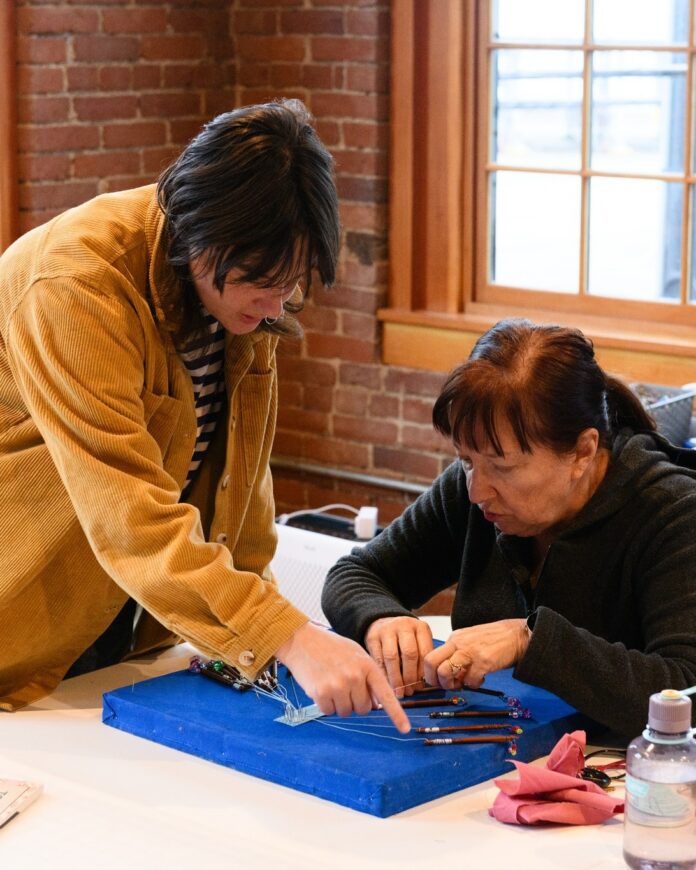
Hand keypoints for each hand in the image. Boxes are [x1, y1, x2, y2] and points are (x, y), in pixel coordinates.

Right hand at [275, 622, 410, 732]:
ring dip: (339, 704)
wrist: (302, 640)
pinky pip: (329, 712)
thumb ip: (368, 677)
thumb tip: (376, 704)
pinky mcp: (321, 693)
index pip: (386, 695)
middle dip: (355, 702)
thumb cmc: (330, 647)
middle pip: (363, 709)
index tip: (405, 729)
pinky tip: (321, 687)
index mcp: (367, 666)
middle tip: (344, 685)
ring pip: (346, 712)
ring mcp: (338, 686)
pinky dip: (325, 704)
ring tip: (331, 683)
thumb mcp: (355, 655)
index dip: (396, 714)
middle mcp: (355, 677)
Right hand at [364, 616, 433, 696]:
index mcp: (420, 627)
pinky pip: (378, 658)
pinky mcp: (372, 636)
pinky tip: (386, 683)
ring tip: (398, 691)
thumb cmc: (405, 638)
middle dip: (409, 676)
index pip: (424, 652)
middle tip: (408, 692)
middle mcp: (404, 625)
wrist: (383, 623)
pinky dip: (383, 674)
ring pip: (392, 657)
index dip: (422, 672)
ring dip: (395, 678)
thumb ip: (421, 659)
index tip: (420, 687)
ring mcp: (387, 629)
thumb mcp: (418, 641)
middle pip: (409, 654)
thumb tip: (421, 686)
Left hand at [424, 619, 528, 690]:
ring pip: (444, 671)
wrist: (515, 635)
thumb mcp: (469, 642)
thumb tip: (448, 677)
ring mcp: (470, 652)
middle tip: (446, 686)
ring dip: (451, 685)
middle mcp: (458, 643)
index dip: (430, 673)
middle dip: (434, 680)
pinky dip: (473, 685)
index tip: (439, 681)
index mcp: (454, 639)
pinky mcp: (483, 661)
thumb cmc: (493, 640)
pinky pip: (469, 680)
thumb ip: (457, 655)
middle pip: (431, 662)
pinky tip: (480, 680)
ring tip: (464, 683)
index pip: (430, 656)